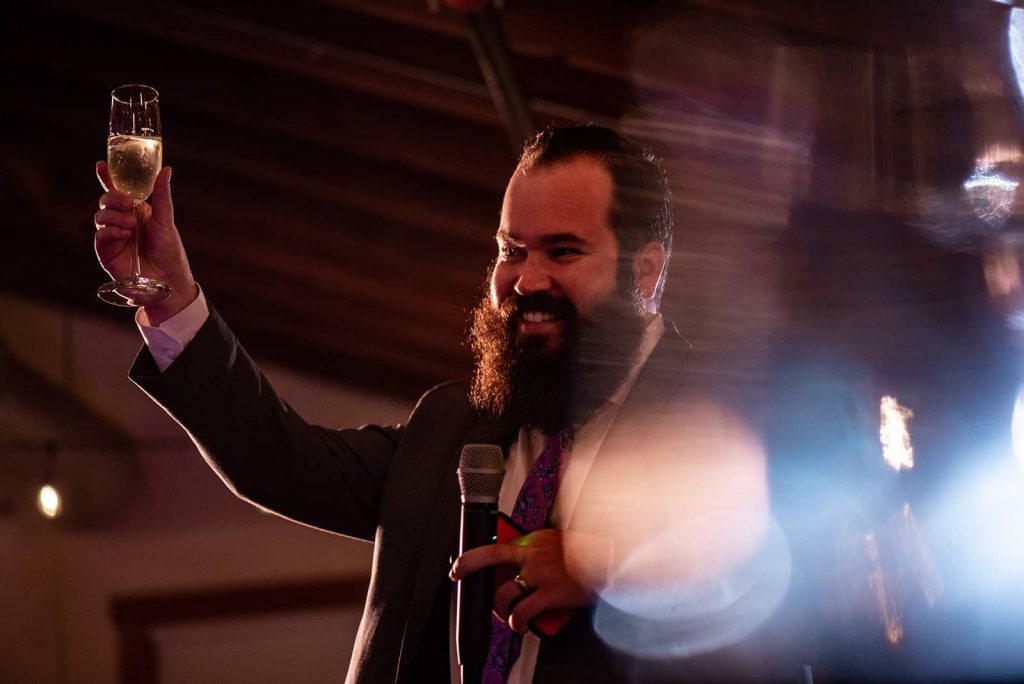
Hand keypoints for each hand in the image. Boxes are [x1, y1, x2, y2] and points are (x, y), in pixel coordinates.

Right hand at [94, 161, 196, 322]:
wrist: (168, 280)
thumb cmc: (170, 252)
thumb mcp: (166, 220)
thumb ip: (162, 195)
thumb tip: (166, 169)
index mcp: (136, 212)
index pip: (118, 191)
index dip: (107, 178)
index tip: (101, 164)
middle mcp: (122, 222)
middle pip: (106, 201)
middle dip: (113, 198)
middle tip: (127, 203)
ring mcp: (113, 237)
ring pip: (100, 216)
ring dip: (114, 216)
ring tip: (131, 226)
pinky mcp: (106, 252)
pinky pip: (100, 235)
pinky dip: (111, 231)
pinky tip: (124, 234)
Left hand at [450, 529, 594, 633]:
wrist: (611, 560)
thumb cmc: (587, 555)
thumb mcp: (558, 544)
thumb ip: (538, 551)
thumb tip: (523, 565)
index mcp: (534, 541)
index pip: (497, 545)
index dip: (474, 555)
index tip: (462, 564)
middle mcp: (533, 555)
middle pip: (490, 558)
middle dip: (468, 566)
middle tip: (459, 575)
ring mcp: (539, 574)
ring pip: (504, 593)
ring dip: (499, 608)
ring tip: (506, 614)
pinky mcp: (550, 593)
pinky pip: (522, 612)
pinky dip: (517, 622)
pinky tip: (520, 626)